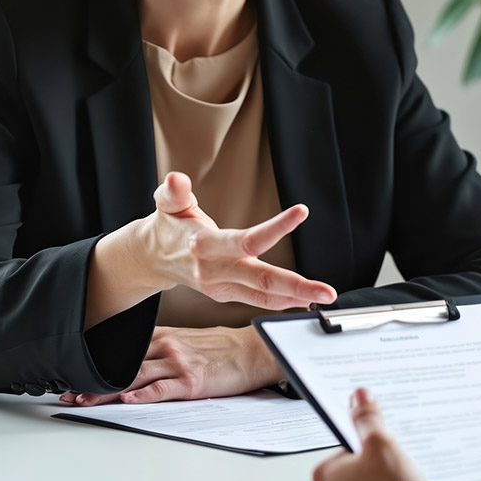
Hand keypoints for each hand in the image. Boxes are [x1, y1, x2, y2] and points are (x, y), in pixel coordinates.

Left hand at [60, 325, 283, 405]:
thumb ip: (162, 348)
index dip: (96, 366)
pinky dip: (144, 395)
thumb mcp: (187, 340)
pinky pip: (162, 389)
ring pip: (135, 378)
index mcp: (163, 337)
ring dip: (107, 392)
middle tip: (69, 394)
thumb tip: (137, 365)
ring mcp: (179, 364)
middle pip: (122, 367)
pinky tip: (128, 401)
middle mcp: (166, 347)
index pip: (121, 352)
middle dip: (93, 383)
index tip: (73, 378)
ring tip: (85, 402)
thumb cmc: (223, 349)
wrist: (254, 351)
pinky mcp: (192, 381)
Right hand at [87, 172, 336, 326]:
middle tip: (326, 291)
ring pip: (264, 296)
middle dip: (297, 286)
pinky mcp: (226, 294)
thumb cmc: (169, 225)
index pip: (246, 239)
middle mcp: (216, 270)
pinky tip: (304, 300)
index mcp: (205, 245)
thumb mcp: (167, 204)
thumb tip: (177, 179)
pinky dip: (282, 301)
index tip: (302, 211)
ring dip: (296, 298)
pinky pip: (258, 300)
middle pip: (262, 279)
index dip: (275, 227)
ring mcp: (222, 286)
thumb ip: (174, 192)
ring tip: (324, 296)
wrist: (153, 257)